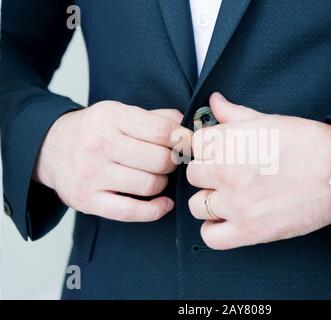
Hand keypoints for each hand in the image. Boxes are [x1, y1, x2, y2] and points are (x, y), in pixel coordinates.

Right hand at [34, 101, 191, 221]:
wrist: (49, 148)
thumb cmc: (93, 131)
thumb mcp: (119, 112)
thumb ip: (153, 117)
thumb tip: (183, 122)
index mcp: (110, 117)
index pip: (162, 130)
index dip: (183, 139)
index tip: (187, 144)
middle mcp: (99, 144)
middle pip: (160, 160)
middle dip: (172, 162)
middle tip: (169, 161)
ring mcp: (91, 174)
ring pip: (150, 185)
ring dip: (162, 183)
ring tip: (156, 176)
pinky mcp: (87, 200)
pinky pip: (132, 212)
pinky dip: (155, 210)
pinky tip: (164, 203)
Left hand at [187, 93, 330, 249]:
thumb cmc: (306, 143)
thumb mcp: (268, 121)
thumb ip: (235, 113)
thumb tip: (214, 101)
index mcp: (228, 141)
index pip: (194, 146)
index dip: (206, 150)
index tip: (217, 154)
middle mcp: (225, 171)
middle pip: (193, 175)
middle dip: (207, 174)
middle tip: (227, 175)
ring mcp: (236, 203)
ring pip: (197, 206)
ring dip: (210, 202)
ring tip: (229, 198)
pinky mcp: (249, 230)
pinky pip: (211, 236)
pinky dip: (215, 230)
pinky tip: (228, 220)